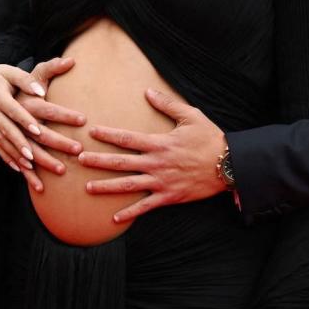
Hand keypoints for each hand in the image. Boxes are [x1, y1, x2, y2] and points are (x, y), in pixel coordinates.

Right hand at [0, 58, 83, 188]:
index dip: (25, 121)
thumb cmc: (0, 75)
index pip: (14, 111)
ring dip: (19, 158)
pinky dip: (9, 160)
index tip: (39, 130)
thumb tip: (41, 91)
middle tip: (44, 159)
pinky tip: (22, 171)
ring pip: (5, 144)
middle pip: (12, 132)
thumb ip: (27, 80)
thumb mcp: (11, 72)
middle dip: (28, 147)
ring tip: (35, 171)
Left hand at [79, 88, 227, 222]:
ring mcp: (161, 181)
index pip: (127, 138)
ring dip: (106, 186)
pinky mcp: (169, 196)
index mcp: (159, 143)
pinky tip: (115, 217)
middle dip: (98, 161)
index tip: (91, 132)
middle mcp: (156, 163)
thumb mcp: (190, 116)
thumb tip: (148, 91)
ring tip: (88, 188)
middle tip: (79, 159)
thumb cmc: (210, 138)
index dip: (108, 135)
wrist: (229, 164)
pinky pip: (146, 206)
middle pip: (121, 162)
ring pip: (128, 185)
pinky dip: (130, 212)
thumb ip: (167, 104)